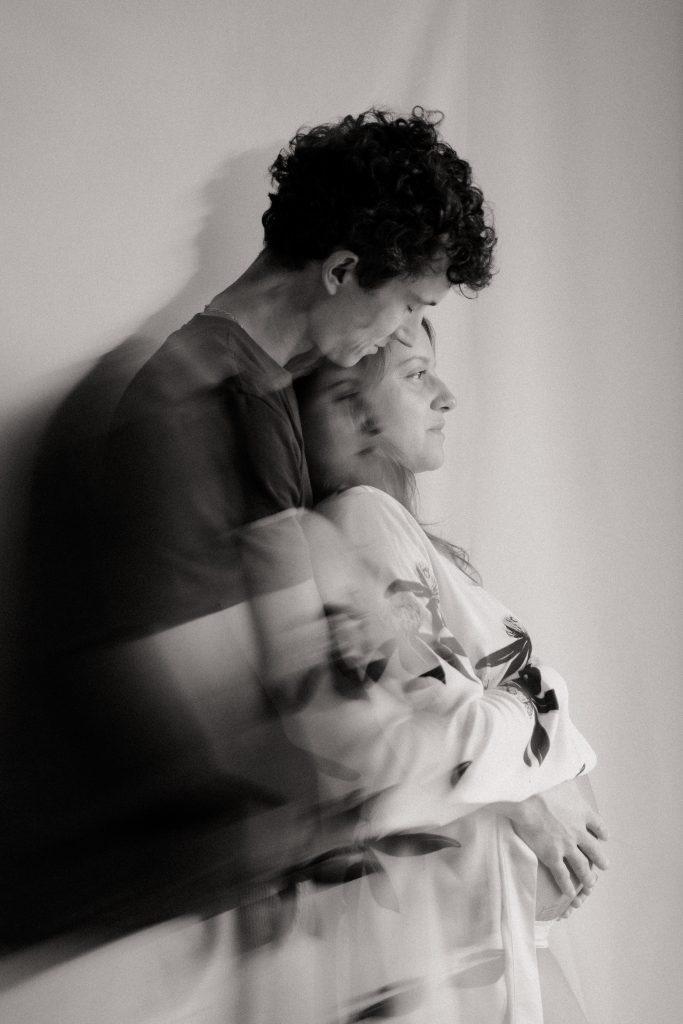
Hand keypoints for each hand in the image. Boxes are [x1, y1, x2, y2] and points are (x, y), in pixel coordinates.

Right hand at [504, 776, 608, 904]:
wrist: (525, 796)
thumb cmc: (541, 782)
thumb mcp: (563, 775)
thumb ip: (569, 776)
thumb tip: (569, 765)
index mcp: (583, 812)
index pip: (598, 825)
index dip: (601, 833)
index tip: (603, 837)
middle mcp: (579, 831)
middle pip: (594, 850)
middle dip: (600, 860)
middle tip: (604, 866)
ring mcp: (566, 845)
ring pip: (582, 866)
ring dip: (588, 877)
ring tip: (591, 885)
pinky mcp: (552, 855)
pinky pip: (563, 875)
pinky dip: (568, 886)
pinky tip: (570, 894)